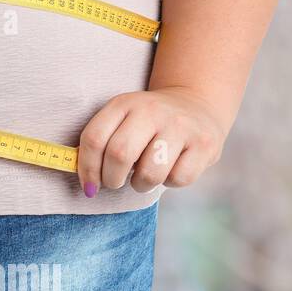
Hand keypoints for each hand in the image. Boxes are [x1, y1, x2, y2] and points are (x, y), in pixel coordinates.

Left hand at [77, 87, 226, 196]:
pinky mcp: (204, 143)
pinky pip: (178, 178)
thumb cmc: (148, 124)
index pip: (94, 139)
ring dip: (141, 185)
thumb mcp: (122, 119)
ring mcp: (180, 126)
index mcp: (123, 103)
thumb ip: (101, 144)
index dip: (87, 169)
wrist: (196, 104)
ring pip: (150, 172)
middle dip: (112, 179)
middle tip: (115, 182)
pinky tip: (170, 169)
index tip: (90, 186)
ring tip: (143, 176)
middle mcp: (151, 110)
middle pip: (119, 154)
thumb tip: (88, 185)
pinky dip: (169, 182)